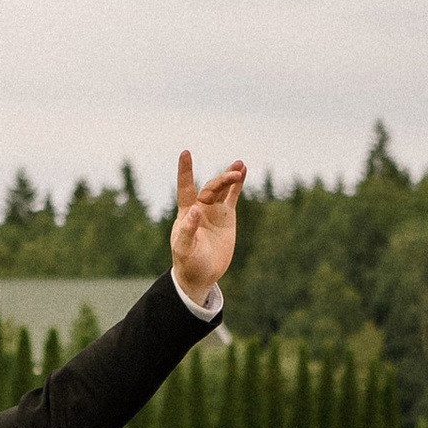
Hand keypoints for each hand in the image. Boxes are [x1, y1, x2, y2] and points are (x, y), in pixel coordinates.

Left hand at [169, 149, 247, 304]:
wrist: (200, 274)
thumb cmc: (187, 262)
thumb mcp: (184, 249)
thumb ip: (187, 230)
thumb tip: (194, 211)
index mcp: (186, 213)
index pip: (185, 188)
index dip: (185, 171)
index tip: (185, 153)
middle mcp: (200, 207)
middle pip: (211, 187)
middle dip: (222, 179)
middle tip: (235, 173)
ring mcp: (214, 211)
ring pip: (222, 188)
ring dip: (230, 177)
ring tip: (240, 165)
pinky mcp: (226, 216)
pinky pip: (232, 196)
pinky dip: (237, 185)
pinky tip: (243, 171)